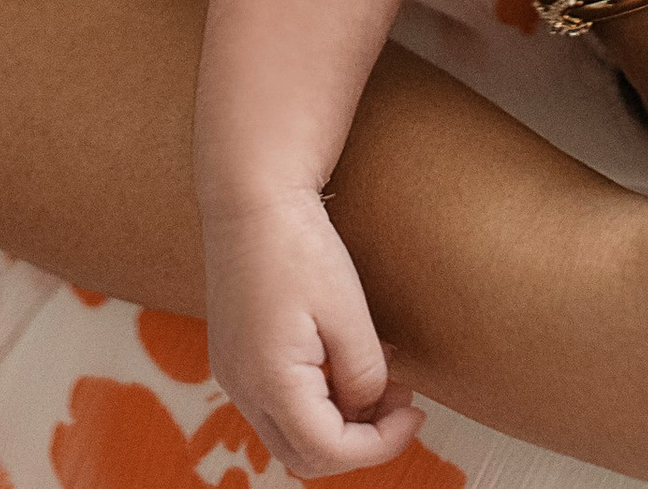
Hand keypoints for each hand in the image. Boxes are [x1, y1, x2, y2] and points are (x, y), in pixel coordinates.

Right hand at [205, 190, 423, 475]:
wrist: (250, 192)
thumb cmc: (297, 243)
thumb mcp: (347, 310)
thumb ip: (364, 373)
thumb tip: (369, 407)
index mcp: (269, 381)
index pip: (328, 451)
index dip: (379, 444)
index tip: (414, 413)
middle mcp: (242, 388)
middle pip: (304, 455)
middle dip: (358, 442)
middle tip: (399, 404)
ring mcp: (233, 373)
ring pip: (289, 432)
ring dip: (337, 422)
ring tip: (378, 378)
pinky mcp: (234, 355)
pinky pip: (277, 402)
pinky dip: (315, 399)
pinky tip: (342, 360)